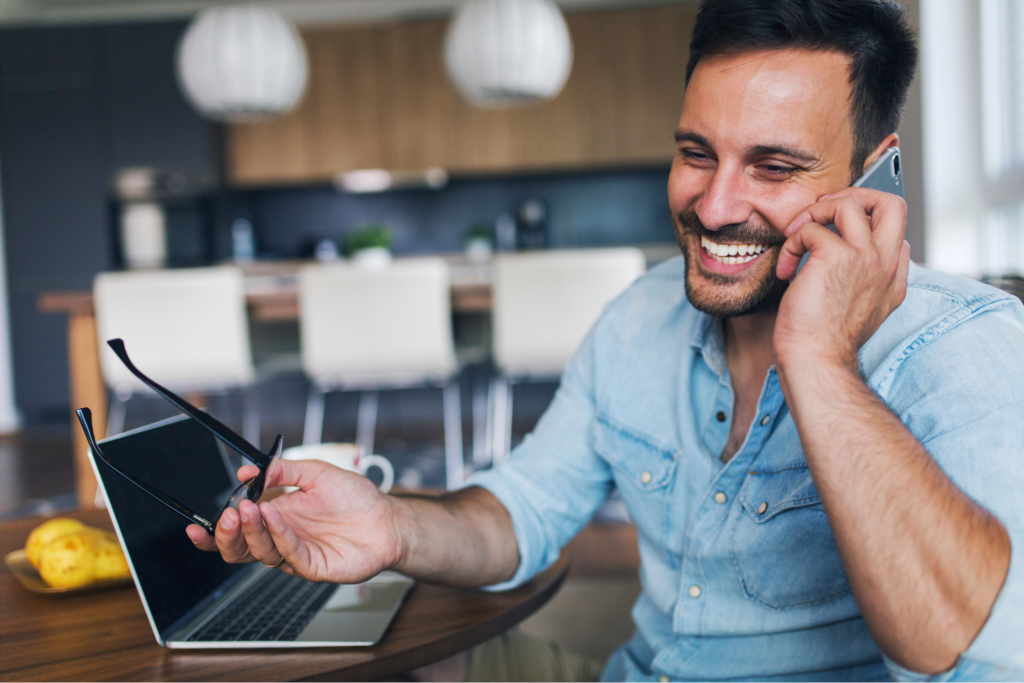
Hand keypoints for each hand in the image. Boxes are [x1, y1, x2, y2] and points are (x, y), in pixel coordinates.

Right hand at [185, 459, 401, 583]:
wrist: (387, 518)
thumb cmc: (355, 498)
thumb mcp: (315, 472)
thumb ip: (282, 471)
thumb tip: (248, 471)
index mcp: (276, 517)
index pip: (237, 531)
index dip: (212, 533)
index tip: (194, 526)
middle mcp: (281, 538)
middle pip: (240, 549)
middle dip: (226, 535)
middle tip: (227, 515)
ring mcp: (295, 554)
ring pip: (260, 553)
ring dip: (251, 531)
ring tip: (250, 509)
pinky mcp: (313, 566)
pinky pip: (288, 554)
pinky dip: (278, 535)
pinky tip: (274, 516)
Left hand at [774, 187, 910, 370]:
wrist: (817, 361)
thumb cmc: (824, 342)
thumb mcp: (855, 312)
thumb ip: (860, 284)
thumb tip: (840, 262)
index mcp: (892, 280)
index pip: (896, 233)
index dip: (865, 226)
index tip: (833, 239)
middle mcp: (885, 265)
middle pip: (891, 204)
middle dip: (855, 195)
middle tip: (824, 213)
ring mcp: (866, 257)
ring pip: (849, 203)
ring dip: (814, 212)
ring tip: (797, 236)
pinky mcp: (837, 256)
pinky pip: (810, 228)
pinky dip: (791, 243)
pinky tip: (786, 268)